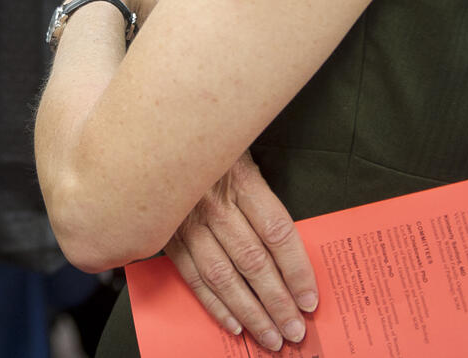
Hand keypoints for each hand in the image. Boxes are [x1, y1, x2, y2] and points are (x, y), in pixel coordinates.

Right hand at [164, 153, 317, 352]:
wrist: (157, 132)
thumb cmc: (208, 145)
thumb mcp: (242, 154)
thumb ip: (262, 197)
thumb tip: (289, 251)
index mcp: (241, 180)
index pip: (278, 233)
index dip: (297, 271)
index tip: (310, 298)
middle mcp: (213, 203)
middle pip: (253, 261)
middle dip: (277, 302)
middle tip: (295, 330)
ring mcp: (186, 221)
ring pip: (223, 275)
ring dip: (250, 311)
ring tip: (271, 335)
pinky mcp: (166, 234)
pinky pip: (192, 275)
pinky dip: (214, 303)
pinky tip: (234, 323)